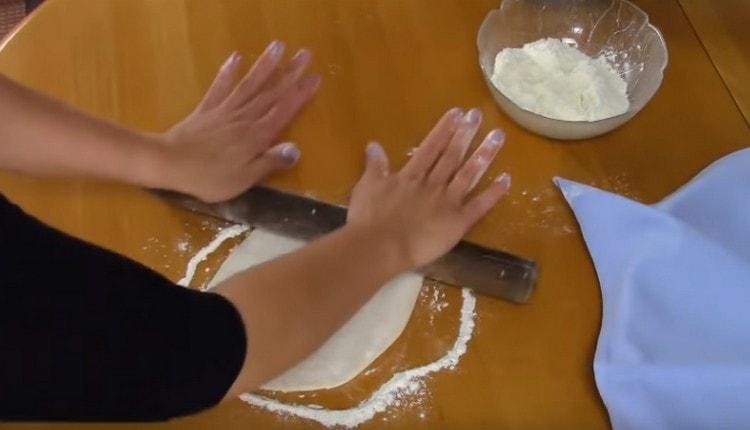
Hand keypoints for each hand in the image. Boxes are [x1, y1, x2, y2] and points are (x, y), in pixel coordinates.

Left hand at [160, 41, 320, 201]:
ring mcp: (225, 111)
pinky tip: (236, 58)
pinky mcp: (207, 109)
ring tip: (278, 46)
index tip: (316, 78)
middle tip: (306, 55)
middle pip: (271, 93)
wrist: (169, 164)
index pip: (283, 112)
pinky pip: (220, 87)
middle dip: (290, 74)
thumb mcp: (244, 178)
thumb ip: (269, 162)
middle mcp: (244, 118)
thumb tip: (296, 149)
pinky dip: (228, 72)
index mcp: (256, 137)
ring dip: (265, 65)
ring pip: (249, 85)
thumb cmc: (209, 178)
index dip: (300, 95)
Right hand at [346, 107, 509, 272]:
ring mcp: (447, 202)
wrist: (379, 247)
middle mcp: (432, 184)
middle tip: (478, 115)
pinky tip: (507, 179)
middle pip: (452, 156)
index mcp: (411, 176)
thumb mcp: (366, 187)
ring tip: (498, 137)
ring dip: (484, 155)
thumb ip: (375, 166)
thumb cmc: (368, 220)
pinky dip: (493, 193)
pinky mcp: (457, 223)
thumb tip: (373, 144)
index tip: (458, 113)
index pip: (431, 147)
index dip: (444, 129)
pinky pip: (479, 206)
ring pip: (469, 175)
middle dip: (466, 134)